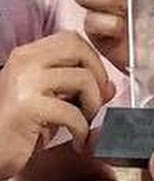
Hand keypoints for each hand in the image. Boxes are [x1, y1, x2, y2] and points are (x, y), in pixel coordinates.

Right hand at [0, 31, 114, 179]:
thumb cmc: (16, 130)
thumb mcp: (48, 101)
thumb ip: (76, 88)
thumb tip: (110, 87)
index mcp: (27, 56)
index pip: (72, 40)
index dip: (92, 59)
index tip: (98, 82)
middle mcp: (24, 63)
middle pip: (80, 51)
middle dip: (98, 76)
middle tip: (97, 102)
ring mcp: (24, 83)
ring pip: (83, 79)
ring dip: (92, 105)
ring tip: (85, 123)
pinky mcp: (27, 108)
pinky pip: (72, 112)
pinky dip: (82, 129)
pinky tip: (78, 140)